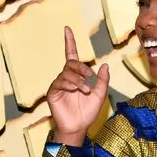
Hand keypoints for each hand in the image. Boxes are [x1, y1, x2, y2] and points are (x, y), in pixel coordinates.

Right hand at [47, 26, 109, 145]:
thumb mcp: (100, 95)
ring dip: (78, 79)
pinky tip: (76, 90)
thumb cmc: (88, 112)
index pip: (71, 55)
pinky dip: (69, 84)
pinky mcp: (53, 92)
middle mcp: (67, 77)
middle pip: (71, 63)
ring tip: (85, 90)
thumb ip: (103, 80)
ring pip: (67, 72)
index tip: (67, 28)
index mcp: (77, 76)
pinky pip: (59, 81)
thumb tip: (104, 65)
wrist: (79, 127)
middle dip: (81, 68)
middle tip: (90, 77)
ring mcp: (59, 84)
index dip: (70, 42)